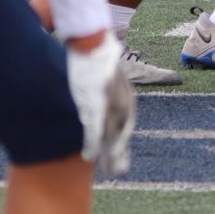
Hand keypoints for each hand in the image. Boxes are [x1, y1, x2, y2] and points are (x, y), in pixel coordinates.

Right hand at [66, 32, 134, 175]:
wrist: (93, 42)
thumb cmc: (100, 56)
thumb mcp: (110, 75)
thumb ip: (110, 89)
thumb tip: (103, 97)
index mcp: (126, 95)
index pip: (126, 123)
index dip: (123, 140)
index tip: (119, 154)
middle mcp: (121, 101)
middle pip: (121, 133)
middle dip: (119, 153)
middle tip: (118, 171)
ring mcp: (108, 103)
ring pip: (109, 135)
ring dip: (108, 154)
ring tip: (109, 171)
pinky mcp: (94, 103)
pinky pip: (94, 127)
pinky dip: (91, 143)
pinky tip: (88, 156)